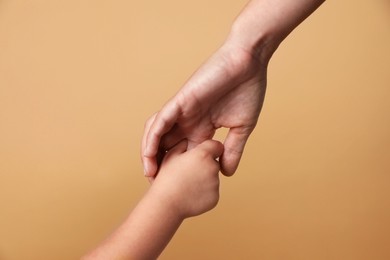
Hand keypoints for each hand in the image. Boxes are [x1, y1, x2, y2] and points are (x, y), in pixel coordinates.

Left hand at [142, 42, 266, 176]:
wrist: (248, 62)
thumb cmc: (247, 90)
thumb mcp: (241, 128)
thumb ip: (232, 150)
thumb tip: (227, 174)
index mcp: (202, 128)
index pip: (185, 153)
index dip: (179, 170)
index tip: (175, 189)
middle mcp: (188, 121)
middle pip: (167, 146)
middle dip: (160, 165)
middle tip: (156, 186)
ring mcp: (183, 111)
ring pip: (157, 134)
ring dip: (150, 153)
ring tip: (149, 173)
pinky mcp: (181, 100)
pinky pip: (160, 120)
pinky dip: (152, 137)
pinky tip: (148, 154)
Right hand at [150, 139, 222, 217]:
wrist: (166, 205)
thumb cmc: (166, 178)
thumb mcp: (171, 155)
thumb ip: (183, 144)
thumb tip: (188, 139)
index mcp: (203, 155)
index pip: (216, 146)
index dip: (209, 149)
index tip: (201, 154)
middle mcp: (213, 167)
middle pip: (214, 162)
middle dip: (205, 165)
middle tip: (188, 172)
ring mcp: (215, 184)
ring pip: (213, 178)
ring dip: (204, 179)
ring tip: (186, 184)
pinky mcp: (215, 198)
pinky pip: (212, 192)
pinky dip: (204, 193)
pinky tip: (190, 194)